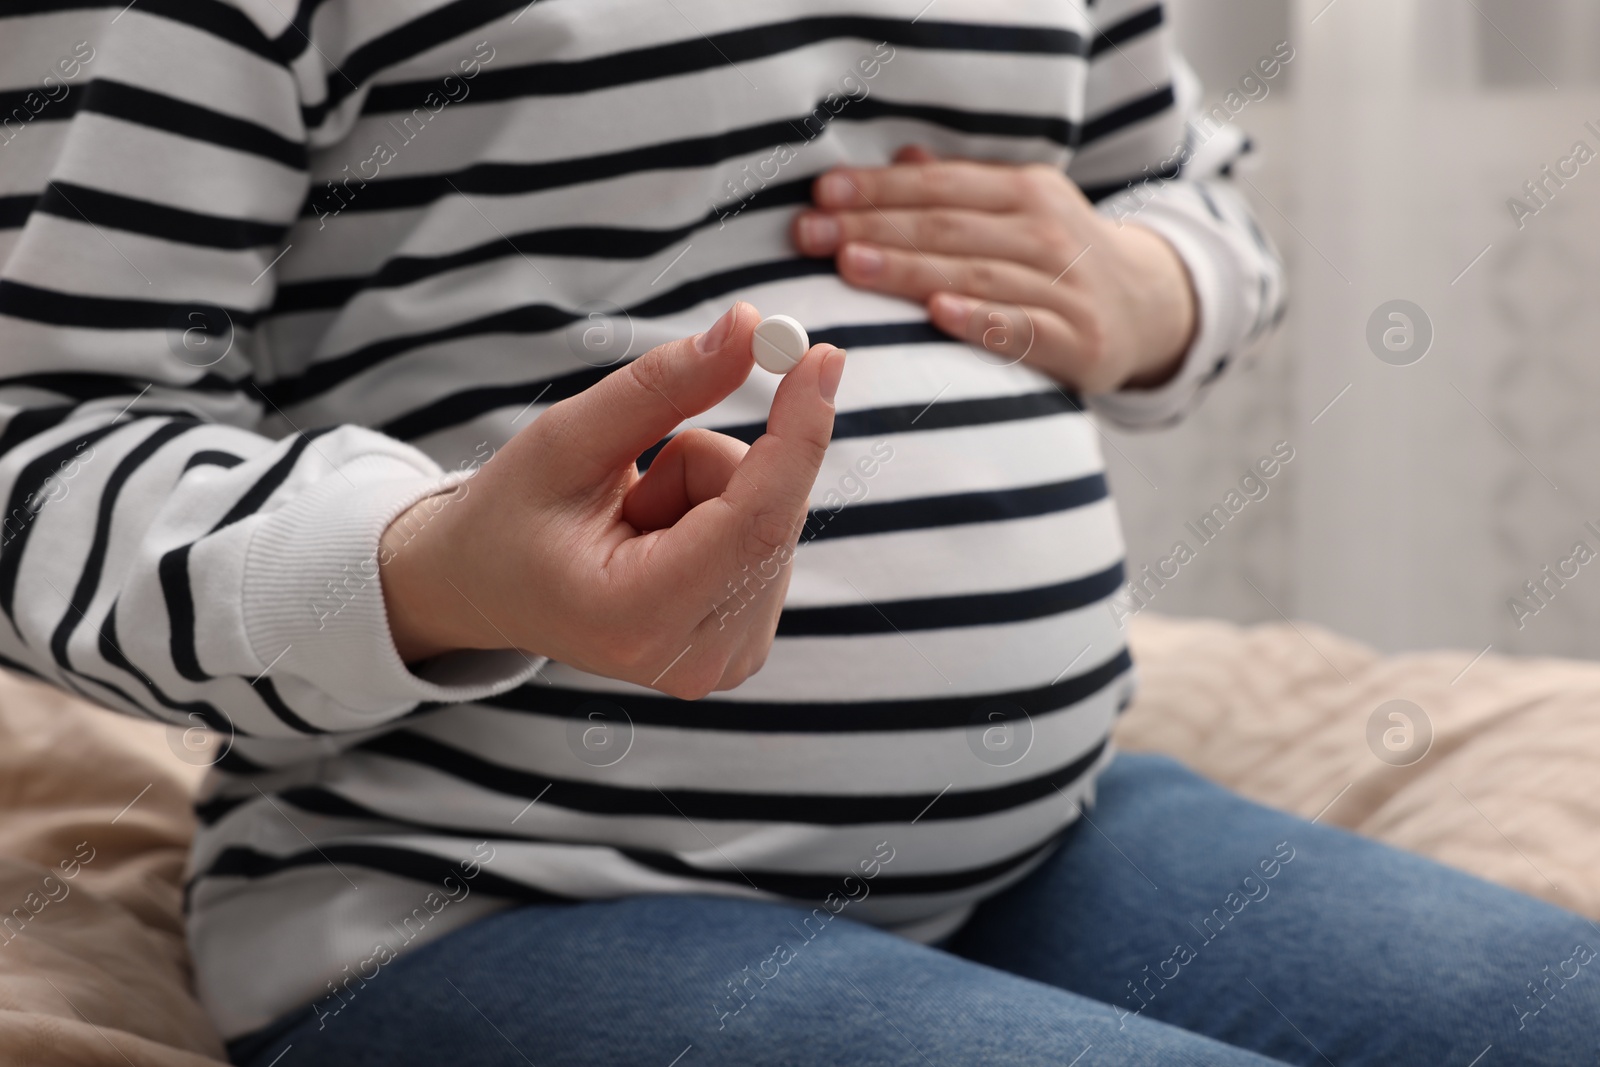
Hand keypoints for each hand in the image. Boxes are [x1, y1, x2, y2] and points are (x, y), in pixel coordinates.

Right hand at [379, 302, 845, 699]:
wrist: (489, 591)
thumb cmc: (512, 515)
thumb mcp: (568, 439)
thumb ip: (663, 386)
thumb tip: (751, 327)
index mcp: (636, 617)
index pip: (754, 521)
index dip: (797, 436)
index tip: (824, 357)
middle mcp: (695, 657)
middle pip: (769, 512)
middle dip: (713, 461)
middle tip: (638, 475)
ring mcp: (728, 660)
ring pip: (772, 519)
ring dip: (712, 492)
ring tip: (633, 523)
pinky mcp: (746, 645)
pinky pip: (770, 540)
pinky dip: (724, 517)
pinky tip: (660, 543)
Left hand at [791, 146, 1197, 393]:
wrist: (1150, 308)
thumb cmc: (1060, 256)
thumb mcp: (1021, 208)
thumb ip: (960, 190)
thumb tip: (901, 159)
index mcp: (1025, 191)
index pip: (941, 187)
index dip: (879, 189)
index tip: (822, 194)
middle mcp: (1047, 233)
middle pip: (948, 228)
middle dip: (873, 228)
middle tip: (811, 232)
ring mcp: (1064, 288)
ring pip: (975, 275)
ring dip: (909, 270)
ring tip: (848, 265)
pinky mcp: (1077, 341)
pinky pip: (1021, 330)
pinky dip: (980, 321)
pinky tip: (936, 314)